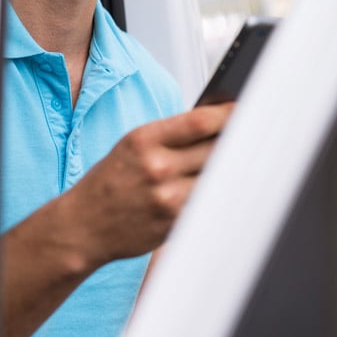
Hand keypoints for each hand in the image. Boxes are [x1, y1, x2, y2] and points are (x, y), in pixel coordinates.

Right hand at [59, 102, 232, 266]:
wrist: (83, 225)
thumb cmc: (110, 182)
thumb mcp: (132, 146)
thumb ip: (171, 136)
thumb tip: (216, 125)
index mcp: (144, 140)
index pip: (200, 122)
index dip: (229, 115)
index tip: (245, 111)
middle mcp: (157, 167)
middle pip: (216, 149)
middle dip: (236, 142)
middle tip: (253, 136)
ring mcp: (167, 197)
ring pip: (216, 177)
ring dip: (231, 170)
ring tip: (243, 161)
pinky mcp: (174, 222)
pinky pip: (207, 203)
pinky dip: (217, 194)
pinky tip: (224, 187)